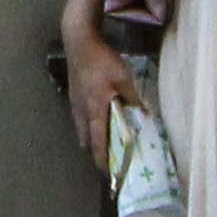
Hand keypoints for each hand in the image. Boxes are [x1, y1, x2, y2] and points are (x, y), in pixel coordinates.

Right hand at [61, 28, 138, 163]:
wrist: (79, 41)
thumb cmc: (102, 61)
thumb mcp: (124, 78)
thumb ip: (133, 98)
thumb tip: (143, 114)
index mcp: (95, 110)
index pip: (97, 142)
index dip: (102, 160)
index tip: (109, 174)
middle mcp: (81, 112)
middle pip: (85, 141)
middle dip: (95, 153)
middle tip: (109, 160)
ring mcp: (75, 104)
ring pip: (81, 130)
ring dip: (91, 140)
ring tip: (104, 143)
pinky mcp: (73, 96)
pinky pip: (80, 120)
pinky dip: (88, 127)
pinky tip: (97, 121)